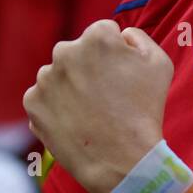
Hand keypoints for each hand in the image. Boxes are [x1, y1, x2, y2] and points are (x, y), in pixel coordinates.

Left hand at [25, 20, 172, 192]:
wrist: (122, 159)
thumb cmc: (145, 110)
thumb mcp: (160, 64)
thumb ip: (138, 37)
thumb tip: (120, 36)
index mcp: (97, 37)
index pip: (105, 33)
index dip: (117, 54)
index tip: (123, 75)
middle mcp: (64, 51)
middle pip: (78, 51)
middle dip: (89, 66)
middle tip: (107, 95)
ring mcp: (45, 78)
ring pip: (60, 74)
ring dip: (72, 86)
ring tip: (92, 111)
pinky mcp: (32, 102)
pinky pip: (46, 97)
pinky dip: (58, 106)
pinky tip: (77, 121)